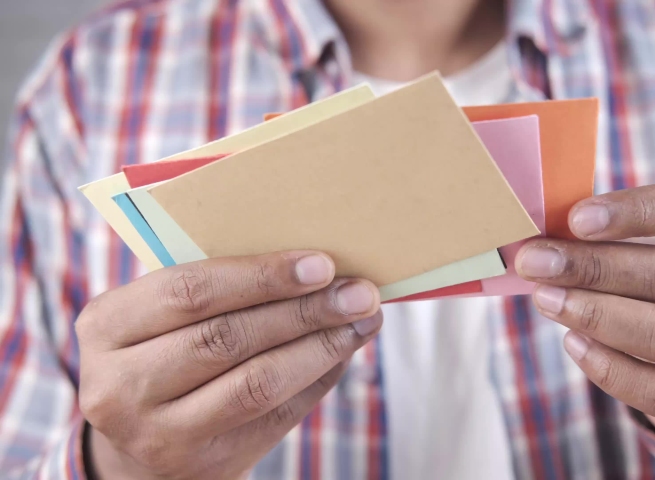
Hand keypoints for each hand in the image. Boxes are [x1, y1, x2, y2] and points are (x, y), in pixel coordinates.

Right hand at [76, 251, 381, 478]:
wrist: (141, 444)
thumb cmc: (164, 351)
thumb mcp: (163, 316)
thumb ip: (219, 286)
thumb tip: (317, 264)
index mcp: (107, 325)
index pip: (189, 292)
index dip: (261, 276)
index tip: (322, 264)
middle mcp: (120, 386)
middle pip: (227, 338)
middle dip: (304, 311)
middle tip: (359, 292)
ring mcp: (159, 434)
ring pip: (257, 383)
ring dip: (321, 347)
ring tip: (362, 320)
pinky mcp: (204, 464)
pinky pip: (276, 416)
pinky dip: (318, 379)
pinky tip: (343, 351)